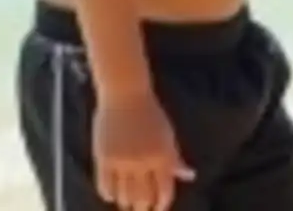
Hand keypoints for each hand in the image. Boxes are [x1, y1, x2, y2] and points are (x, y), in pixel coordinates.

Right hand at [93, 92, 194, 210]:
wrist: (125, 93)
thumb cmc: (150, 113)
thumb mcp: (167, 134)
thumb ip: (175, 158)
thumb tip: (189, 176)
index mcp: (162, 155)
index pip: (164, 191)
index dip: (162, 204)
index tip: (158, 208)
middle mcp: (143, 161)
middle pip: (143, 198)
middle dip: (143, 208)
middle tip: (141, 208)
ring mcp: (122, 160)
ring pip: (124, 196)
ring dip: (126, 202)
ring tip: (127, 201)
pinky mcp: (104, 158)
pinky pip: (105, 186)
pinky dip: (109, 194)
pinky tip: (112, 193)